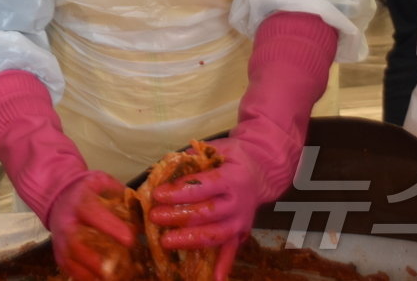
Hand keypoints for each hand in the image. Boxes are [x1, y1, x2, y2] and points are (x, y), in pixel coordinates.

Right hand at [48, 171, 136, 280]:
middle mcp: (67, 223)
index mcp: (81, 202)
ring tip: (121, 276)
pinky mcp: (61, 256)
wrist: (59, 196)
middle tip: (126, 267)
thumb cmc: (87, 191)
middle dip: (101, 257)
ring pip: (74, 262)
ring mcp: (61, 242)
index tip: (130, 239)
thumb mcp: (103, 183)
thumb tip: (142, 213)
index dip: (112, 228)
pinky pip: (74, 273)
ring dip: (97, 273)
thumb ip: (122, 195)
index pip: (94, 214)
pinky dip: (90, 279)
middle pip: (77, 244)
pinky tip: (108, 279)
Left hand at [148, 136, 267, 280]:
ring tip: (166, 241)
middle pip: (206, 212)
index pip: (202, 187)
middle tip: (155, 217)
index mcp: (230, 178)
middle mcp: (237, 202)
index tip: (157, 195)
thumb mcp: (217, 148)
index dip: (179, 192)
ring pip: (215, 234)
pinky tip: (214, 279)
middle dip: (178, 216)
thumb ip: (194, 158)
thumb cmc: (232, 158)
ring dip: (190, 240)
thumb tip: (165, 167)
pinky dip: (223, 266)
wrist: (261, 171)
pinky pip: (231, 251)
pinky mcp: (241, 233)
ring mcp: (240, 221)